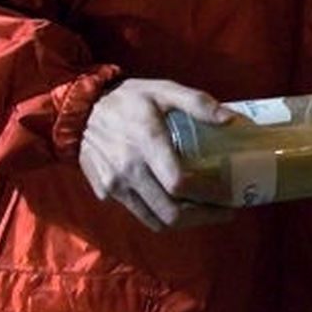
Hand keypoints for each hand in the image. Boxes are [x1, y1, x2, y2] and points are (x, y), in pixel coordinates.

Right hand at [79, 78, 235, 231]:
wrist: (81, 109)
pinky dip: (159, 213)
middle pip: (169, 213)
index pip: (179, 185)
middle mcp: (129, 171)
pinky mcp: (105, 192)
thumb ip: (198, 103)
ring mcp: (114, 185)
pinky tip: (174, 201)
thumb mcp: (164, 90)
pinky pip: (137, 211)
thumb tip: (230, 119)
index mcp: (147, 143)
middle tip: (222, 211)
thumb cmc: (129, 99)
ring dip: (182, 221)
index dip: (206, 195)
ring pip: (153, 220)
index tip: (227, 195)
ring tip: (203, 212)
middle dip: (201, 217)